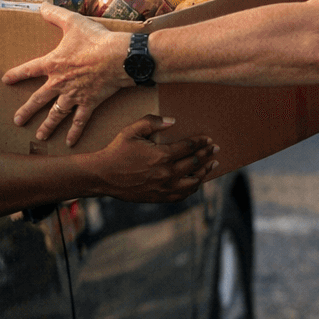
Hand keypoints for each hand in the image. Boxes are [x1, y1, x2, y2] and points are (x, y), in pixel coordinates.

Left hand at [3, 4, 129, 145]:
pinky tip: (69, 142)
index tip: (6, 80)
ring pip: (56, 114)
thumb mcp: (73, 22)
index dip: (16, 75)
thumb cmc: (95, 39)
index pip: (29, 70)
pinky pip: (80, 120)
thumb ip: (55, 15)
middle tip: (17, 121)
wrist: (118, 57)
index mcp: (54, 64)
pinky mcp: (89, 102)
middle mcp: (60, 83)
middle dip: (26, 111)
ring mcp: (74, 95)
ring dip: (47, 126)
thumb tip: (41, 7)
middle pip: (38, 99)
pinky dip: (75, 132)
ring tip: (39, 135)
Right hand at [88, 115, 218, 201]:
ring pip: (193, 182)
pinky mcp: (159, 198)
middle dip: (207, 154)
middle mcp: (166, 173)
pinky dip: (193, 188)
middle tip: (215, 148)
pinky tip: (196, 182)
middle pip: (194, 163)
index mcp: (161, 155)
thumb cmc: (117, 151)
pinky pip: (183, 195)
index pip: (188, 147)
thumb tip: (173, 121)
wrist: (103, 176)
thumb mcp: (132, 130)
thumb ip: (152, 122)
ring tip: (212, 165)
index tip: (208, 139)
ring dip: (205, 172)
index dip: (200, 142)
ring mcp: (164, 188)